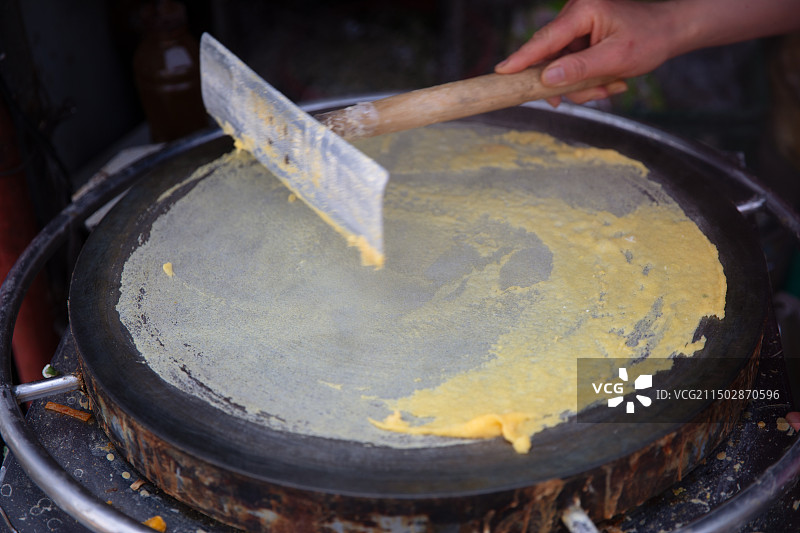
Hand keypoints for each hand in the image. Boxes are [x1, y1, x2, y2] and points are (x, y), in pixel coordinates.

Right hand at [495, 0, 680, 105]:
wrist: (670, 30)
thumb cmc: (650, 38)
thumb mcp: (616, 58)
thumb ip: (579, 68)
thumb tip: (547, 78)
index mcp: (583, 10)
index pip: (545, 39)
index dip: (522, 59)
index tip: (501, 73)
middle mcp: (576, 13)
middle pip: (551, 57)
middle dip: (568, 82)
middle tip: (592, 94)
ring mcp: (577, 25)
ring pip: (561, 66)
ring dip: (582, 84)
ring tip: (610, 86)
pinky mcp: (581, 37)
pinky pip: (571, 64)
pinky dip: (586, 78)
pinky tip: (608, 80)